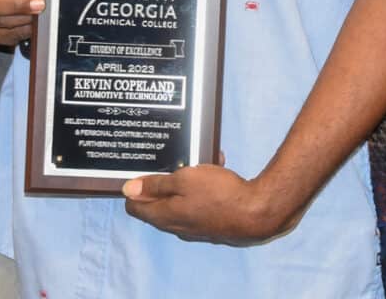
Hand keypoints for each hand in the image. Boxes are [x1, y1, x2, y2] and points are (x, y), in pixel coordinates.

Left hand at [122, 164, 290, 244]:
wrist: (257, 213)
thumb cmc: (218, 194)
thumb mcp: (183, 181)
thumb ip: (156, 185)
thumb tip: (128, 190)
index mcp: (165, 216)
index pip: (135, 208)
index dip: (132, 190)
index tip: (135, 171)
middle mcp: (177, 226)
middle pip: (157, 203)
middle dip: (160, 181)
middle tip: (167, 159)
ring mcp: (195, 227)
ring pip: (181, 200)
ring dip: (185, 180)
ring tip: (195, 158)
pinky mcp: (211, 224)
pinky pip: (199, 202)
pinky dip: (202, 186)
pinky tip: (214, 166)